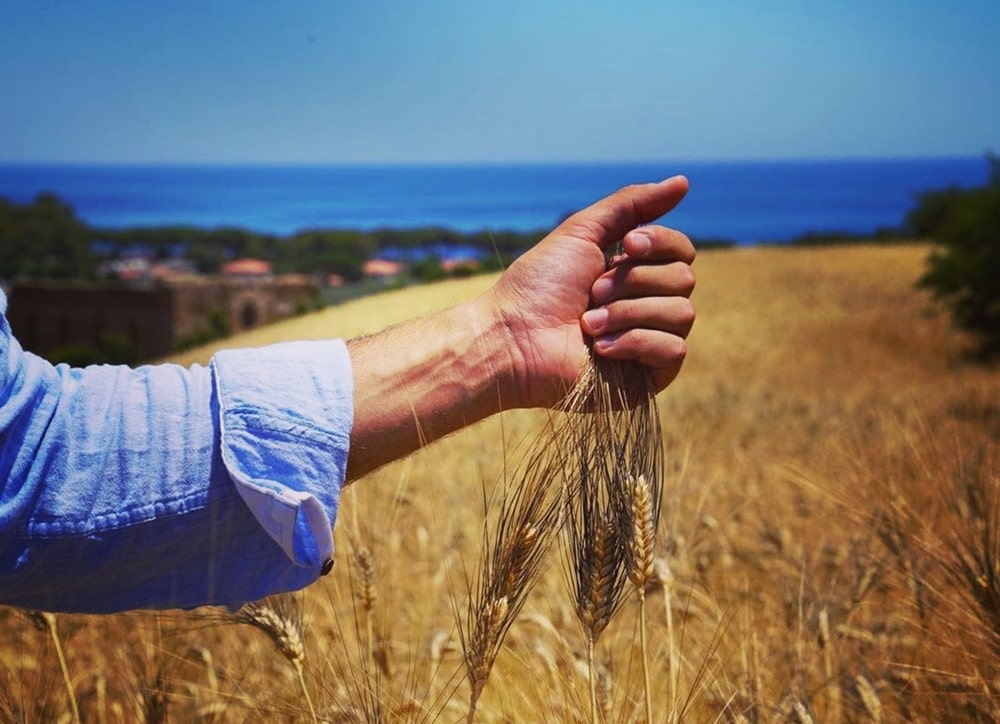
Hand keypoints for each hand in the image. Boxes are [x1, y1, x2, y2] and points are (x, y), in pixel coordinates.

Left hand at [347, 176, 693, 478]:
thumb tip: (683, 182)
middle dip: (634, 282)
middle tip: (591, 293)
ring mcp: (649, 341)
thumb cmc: (539, 286)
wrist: (513, 338)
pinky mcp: (648, 377)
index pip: (681, 251)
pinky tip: (601, 349)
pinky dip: (636, 343)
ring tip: (588, 324)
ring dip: (629, 313)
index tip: (628, 245)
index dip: (661, 243)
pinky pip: (674, 350)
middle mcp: (647, 304)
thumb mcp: (583, 232)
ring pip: (682, 314)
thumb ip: (632, 205)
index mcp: (634, 272)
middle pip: (684, 279)